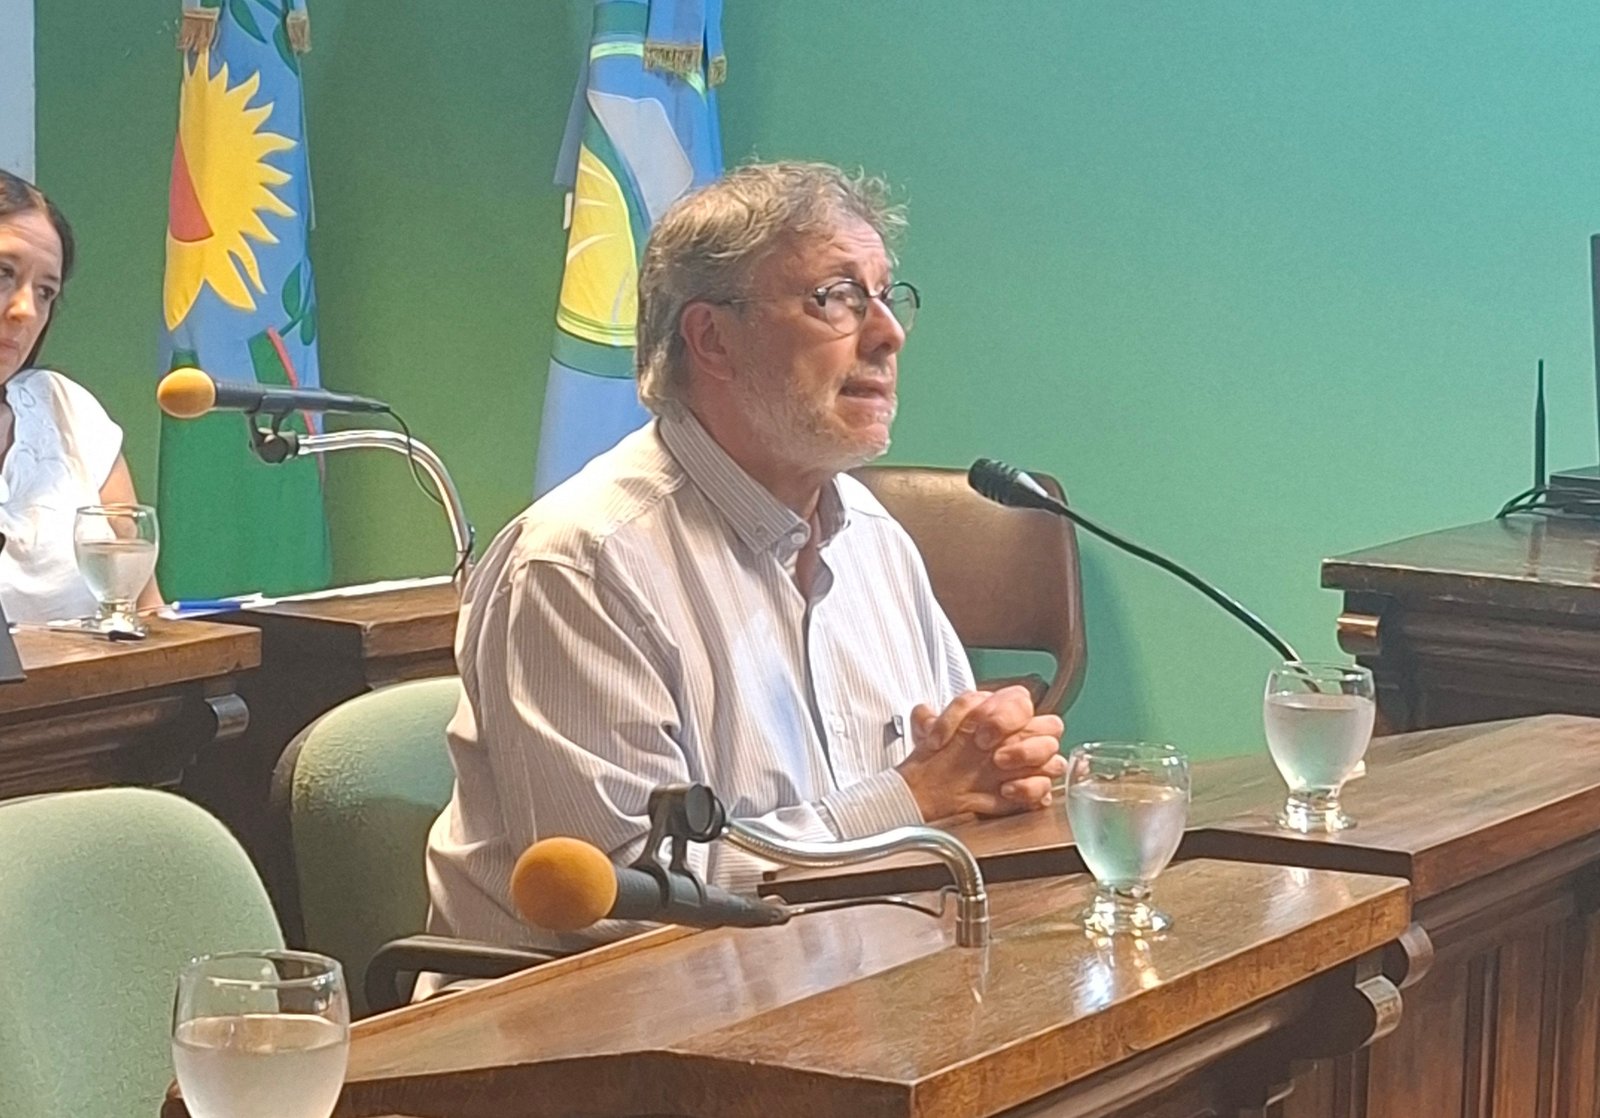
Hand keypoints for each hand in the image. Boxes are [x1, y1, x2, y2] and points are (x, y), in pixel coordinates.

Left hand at [895, 685, 1065, 820]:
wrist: (939, 790)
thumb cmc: (945, 755)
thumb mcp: (931, 735)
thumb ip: (929, 721)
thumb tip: (923, 714)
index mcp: (1004, 714)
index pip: (1021, 700)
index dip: (1003, 712)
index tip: (977, 728)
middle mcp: (1024, 736)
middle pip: (1049, 724)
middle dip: (1020, 731)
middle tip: (988, 745)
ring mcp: (1031, 764)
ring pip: (1052, 752)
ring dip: (1027, 754)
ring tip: (998, 762)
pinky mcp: (1032, 790)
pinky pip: (1045, 787)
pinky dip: (1028, 788)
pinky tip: (1006, 789)